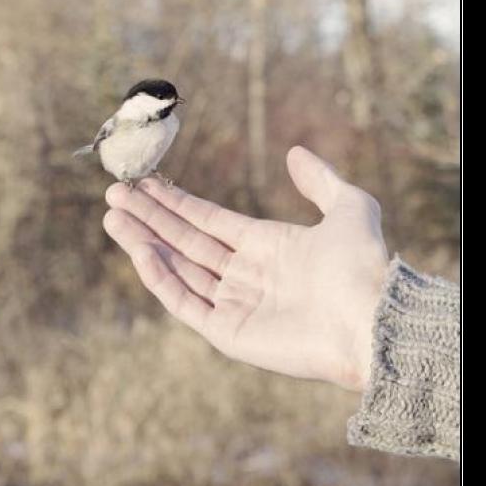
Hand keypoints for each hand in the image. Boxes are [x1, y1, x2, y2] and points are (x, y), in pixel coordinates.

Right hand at [103, 146, 388, 391]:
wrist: (371, 319)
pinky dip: (161, 279)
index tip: (145, 182)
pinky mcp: (228, 333)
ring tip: (113, 216)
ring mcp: (234, 305)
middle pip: (185, 241)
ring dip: (144, 243)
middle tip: (114, 193)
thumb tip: (295, 152)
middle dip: (149, 217)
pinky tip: (140, 251)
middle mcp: (245, 275)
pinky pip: (186, 302)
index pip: (208, 220)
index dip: (175, 202)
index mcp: (266, 246)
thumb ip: (320, 180)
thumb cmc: (363, 266)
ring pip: (178, 269)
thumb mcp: (349, 207)